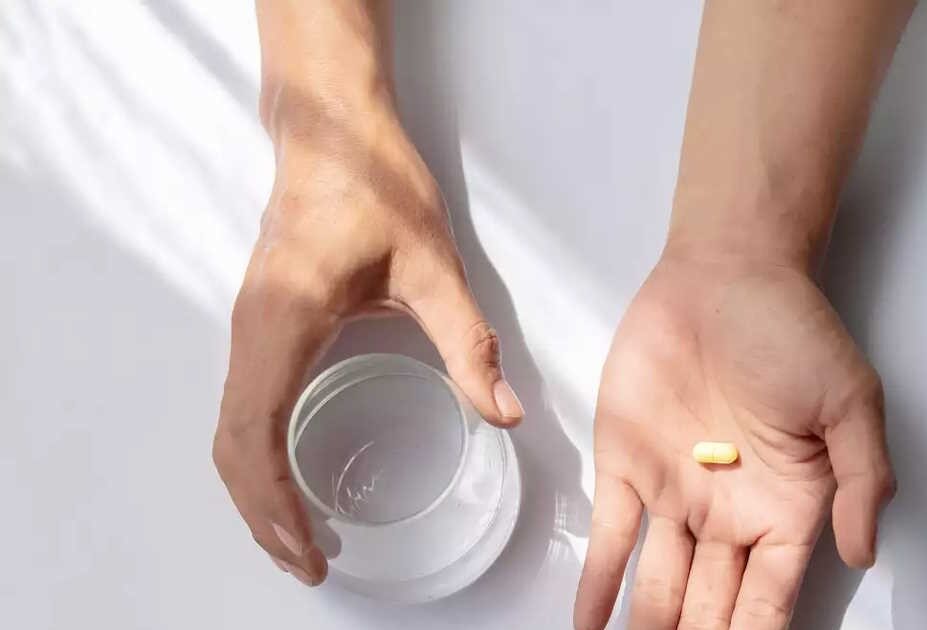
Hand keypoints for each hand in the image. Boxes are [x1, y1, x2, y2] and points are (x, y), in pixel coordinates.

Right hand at [212, 99, 523, 585]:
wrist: (332, 131)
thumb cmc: (376, 188)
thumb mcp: (434, 268)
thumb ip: (467, 343)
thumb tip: (505, 413)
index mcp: (283, 325)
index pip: (256, 438)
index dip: (275, 507)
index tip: (308, 551)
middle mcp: (252, 333)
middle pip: (231, 449)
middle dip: (261, 516)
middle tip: (307, 563)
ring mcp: (248, 327)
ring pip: (228, 431)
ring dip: (253, 491)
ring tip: (295, 537)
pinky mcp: (260, 321)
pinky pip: (241, 406)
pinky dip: (255, 456)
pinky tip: (289, 476)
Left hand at [574, 254, 894, 629]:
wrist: (726, 271)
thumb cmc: (793, 331)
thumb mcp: (851, 402)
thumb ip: (863, 481)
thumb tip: (862, 555)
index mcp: (788, 508)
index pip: (769, 600)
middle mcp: (731, 514)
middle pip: (711, 606)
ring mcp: (676, 494)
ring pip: (658, 585)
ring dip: (645, 629)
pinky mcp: (627, 465)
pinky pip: (610, 538)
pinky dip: (597, 583)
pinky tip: (587, 626)